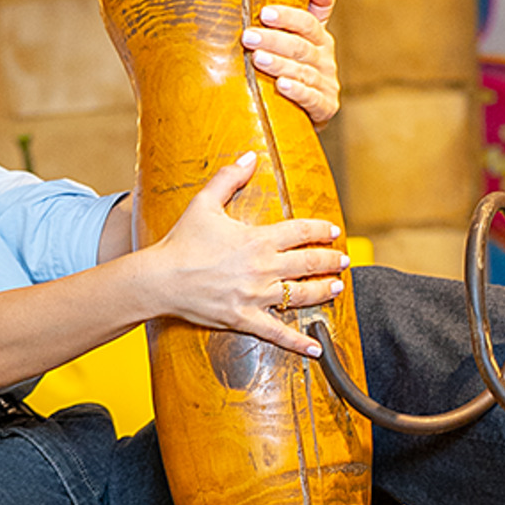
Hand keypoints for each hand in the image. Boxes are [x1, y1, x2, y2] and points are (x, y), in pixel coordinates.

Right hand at [142, 151, 348, 355]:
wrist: (160, 279)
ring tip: (337, 287)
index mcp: (257, 239)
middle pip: (308, 263)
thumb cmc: (181, 241)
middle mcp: (262, 267)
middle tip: (344, 259)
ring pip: (300, 295)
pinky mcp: (244, 319)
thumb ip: (230, 177)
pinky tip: (316, 348)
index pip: (300, 231)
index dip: (321, 230)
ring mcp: (255, 295)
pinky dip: (299, 342)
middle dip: (330, 260)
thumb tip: (250, 156)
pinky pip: (277, 333)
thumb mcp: (204, 203)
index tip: (333, 231)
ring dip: (323, 291)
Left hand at [244, 0, 339, 128]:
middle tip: (248, 36)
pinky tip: (282, 85)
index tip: (264, 12)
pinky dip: (298, 91)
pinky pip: (313, 98)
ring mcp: (327, 84)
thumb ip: (310, 8)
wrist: (304, 113)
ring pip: (303, 71)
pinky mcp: (326, 107)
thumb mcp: (303, 37)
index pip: (308, 22)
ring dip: (280, 64)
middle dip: (274, 39)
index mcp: (320, 38)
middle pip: (301, 46)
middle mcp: (326, 59)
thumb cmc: (297, 67)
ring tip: (258, 58)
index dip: (288, 16)